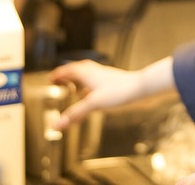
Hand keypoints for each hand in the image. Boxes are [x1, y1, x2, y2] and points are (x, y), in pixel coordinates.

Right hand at [48, 56, 173, 129]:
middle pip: (79, 70)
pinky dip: (92, 89)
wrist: (142, 89)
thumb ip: (75, 114)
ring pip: (90, 76)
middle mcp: (97, 73)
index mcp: (88, 74)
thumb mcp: (94, 104)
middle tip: (61, 79)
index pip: (70, 70)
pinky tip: (95, 97)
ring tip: (76, 89)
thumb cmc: (120, 92)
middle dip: (69, 74)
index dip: (59, 73)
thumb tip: (57, 124)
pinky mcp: (115, 84)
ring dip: (80, 81)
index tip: (51, 77)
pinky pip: (99, 84)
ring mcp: (106, 78)